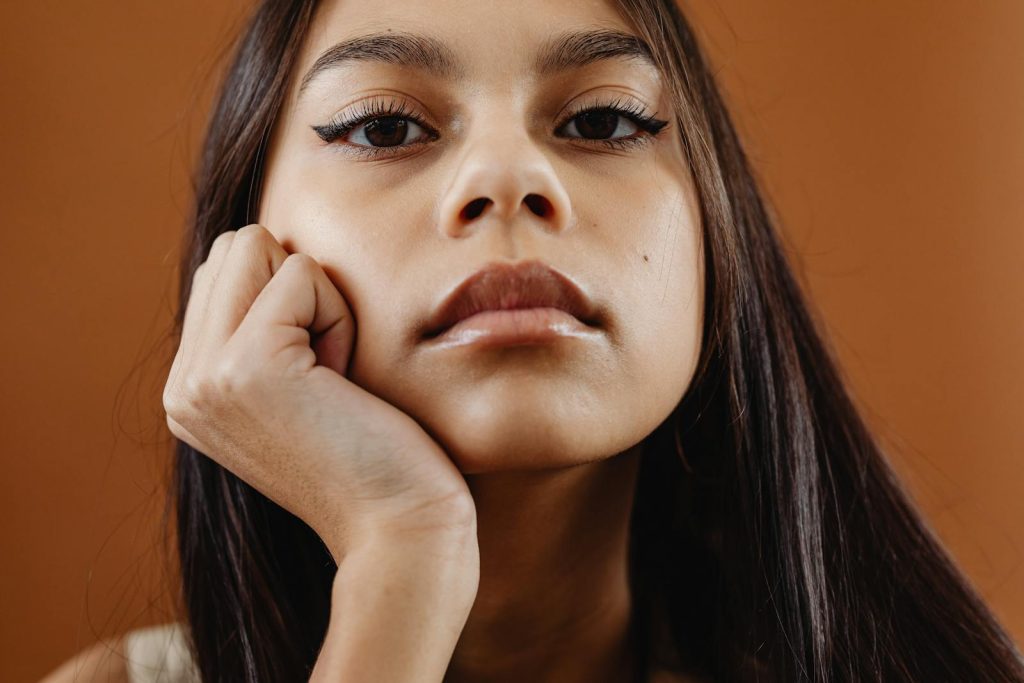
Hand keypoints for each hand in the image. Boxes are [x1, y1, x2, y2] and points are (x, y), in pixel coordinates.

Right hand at [162, 224, 476, 561]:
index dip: (292, 301)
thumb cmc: (373, 453)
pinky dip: (339, 317)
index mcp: (190, 389)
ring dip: (319, 300)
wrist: (398, 525)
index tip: (319, 376)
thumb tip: (265, 247)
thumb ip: (260, 329)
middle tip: (328, 371)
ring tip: (333, 375)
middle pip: (236, 247)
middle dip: (300, 290)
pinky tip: (343, 382)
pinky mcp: (245, 366)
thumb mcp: (298, 388)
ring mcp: (205, 376)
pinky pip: (301, 274)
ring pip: (260, 248)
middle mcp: (183, 384)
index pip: (224, 269)